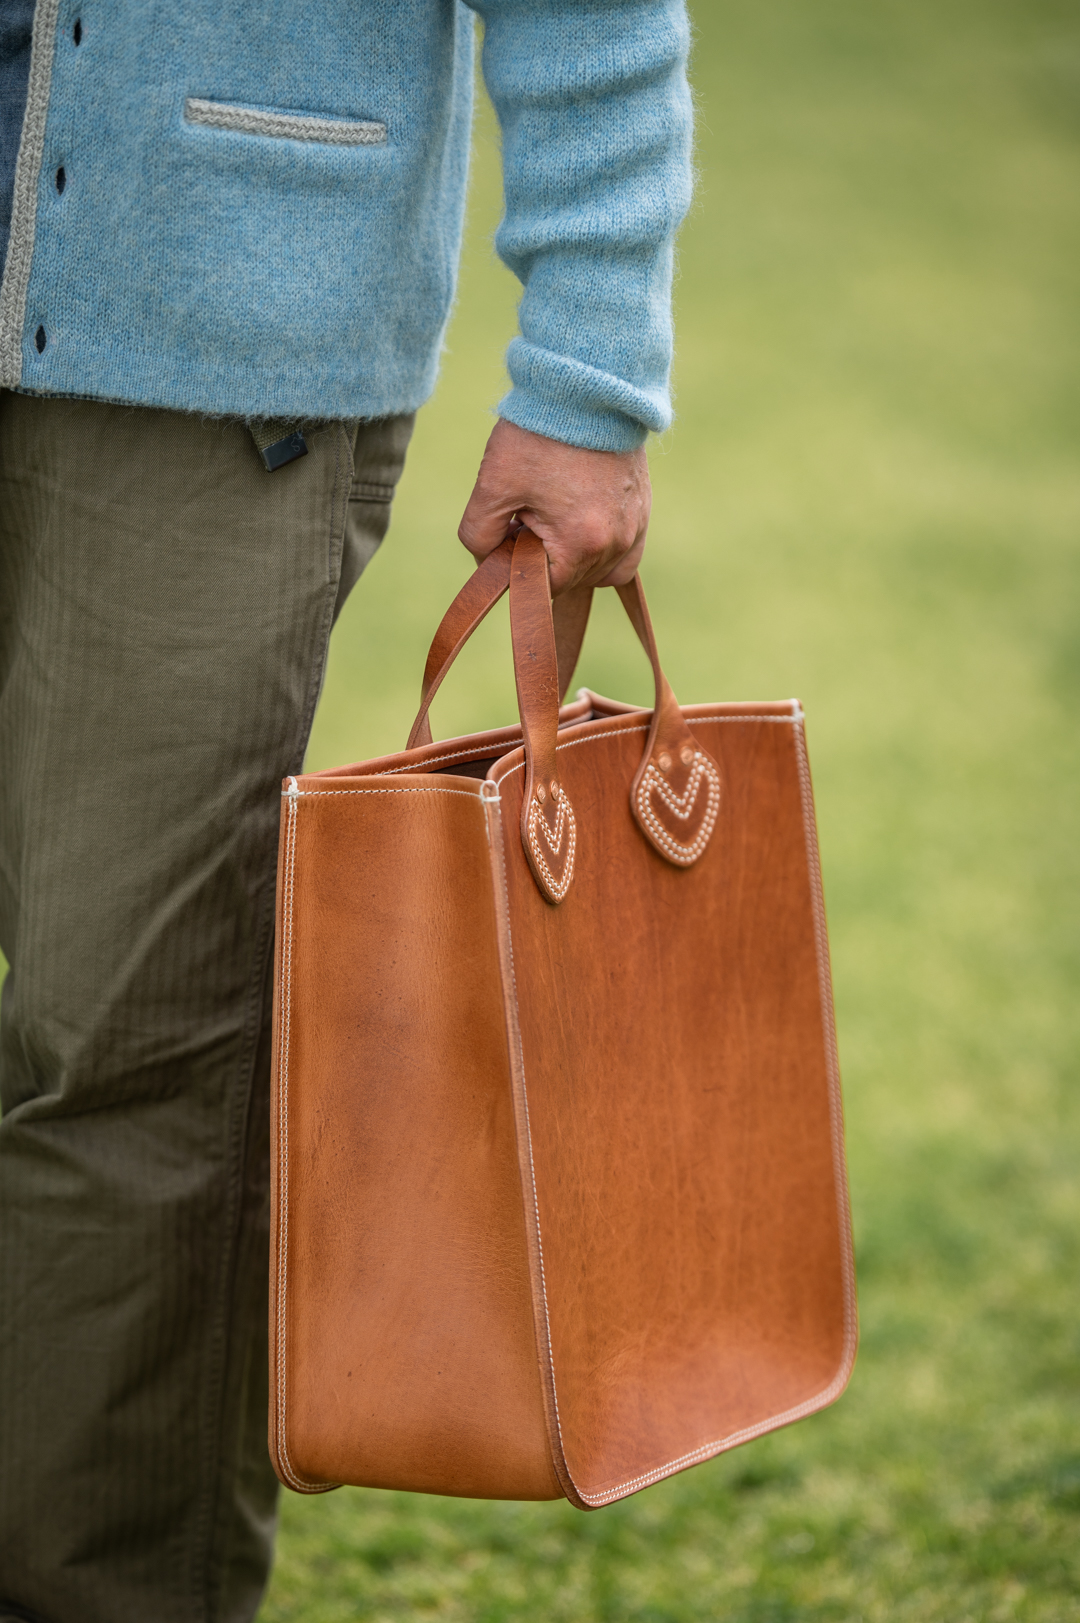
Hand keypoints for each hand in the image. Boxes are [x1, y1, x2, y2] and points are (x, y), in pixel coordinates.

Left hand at [458, 419, 650, 592]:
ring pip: (601, 573)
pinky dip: (603, 550)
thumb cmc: (539, 434)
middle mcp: (616, 543)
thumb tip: (489, 563)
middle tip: (530, 512)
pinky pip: (626, 555)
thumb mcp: (493, 485)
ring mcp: (635, 527)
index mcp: (580, 544)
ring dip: (575, 558)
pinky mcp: (643, 510)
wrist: (587, 385)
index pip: (544, 588)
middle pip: (572, 581)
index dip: (519, 564)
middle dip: (546, 558)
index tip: (511, 529)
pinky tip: (583, 520)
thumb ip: (479, 536)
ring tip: (557, 514)